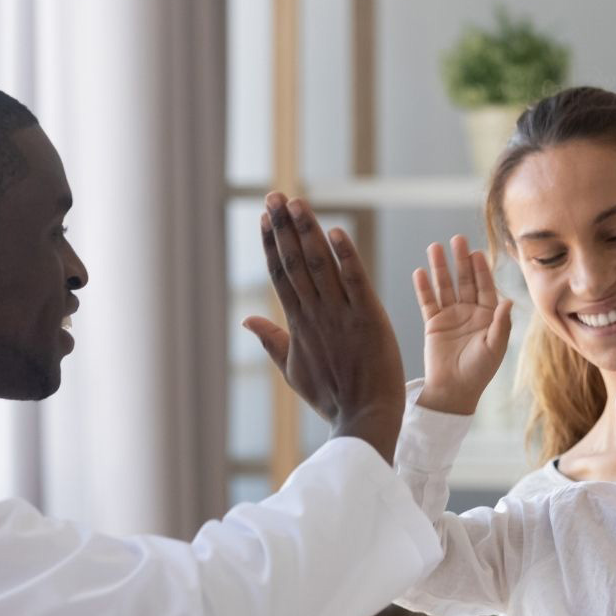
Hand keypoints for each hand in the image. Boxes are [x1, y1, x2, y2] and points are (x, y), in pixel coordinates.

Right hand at [244, 193, 404, 464]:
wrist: (365, 419)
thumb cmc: (332, 397)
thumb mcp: (294, 370)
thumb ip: (271, 341)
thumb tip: (246, 319)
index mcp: (298, 325)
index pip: (281, 275)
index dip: (272, 244)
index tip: (264, 217)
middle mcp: (315, 315)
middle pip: (295, 263)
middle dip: (283, 228)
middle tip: (275, 196)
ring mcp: (341, 316)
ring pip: (320, 266)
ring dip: (308, 232)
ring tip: (297, 203)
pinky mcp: (369, 319)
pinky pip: (355, 282)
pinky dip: (346, 257)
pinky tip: (335, 231)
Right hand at [413, 235, 511, 414]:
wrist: (454, 390)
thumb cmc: (478, 372)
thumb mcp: (494, 348)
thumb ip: (500, 324)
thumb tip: (507, 301)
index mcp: (488, 316)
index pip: (485, 287)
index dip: (481, 270)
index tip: (477, 252)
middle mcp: (469, 312)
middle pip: (465, 281)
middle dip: (461, 261)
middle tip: (457, 239)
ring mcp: (450, 316)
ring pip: (445, 286)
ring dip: (440, 268)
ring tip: (435, 248)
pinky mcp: (433, 324)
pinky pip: (427, 302)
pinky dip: (423, 288)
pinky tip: (420, 272)